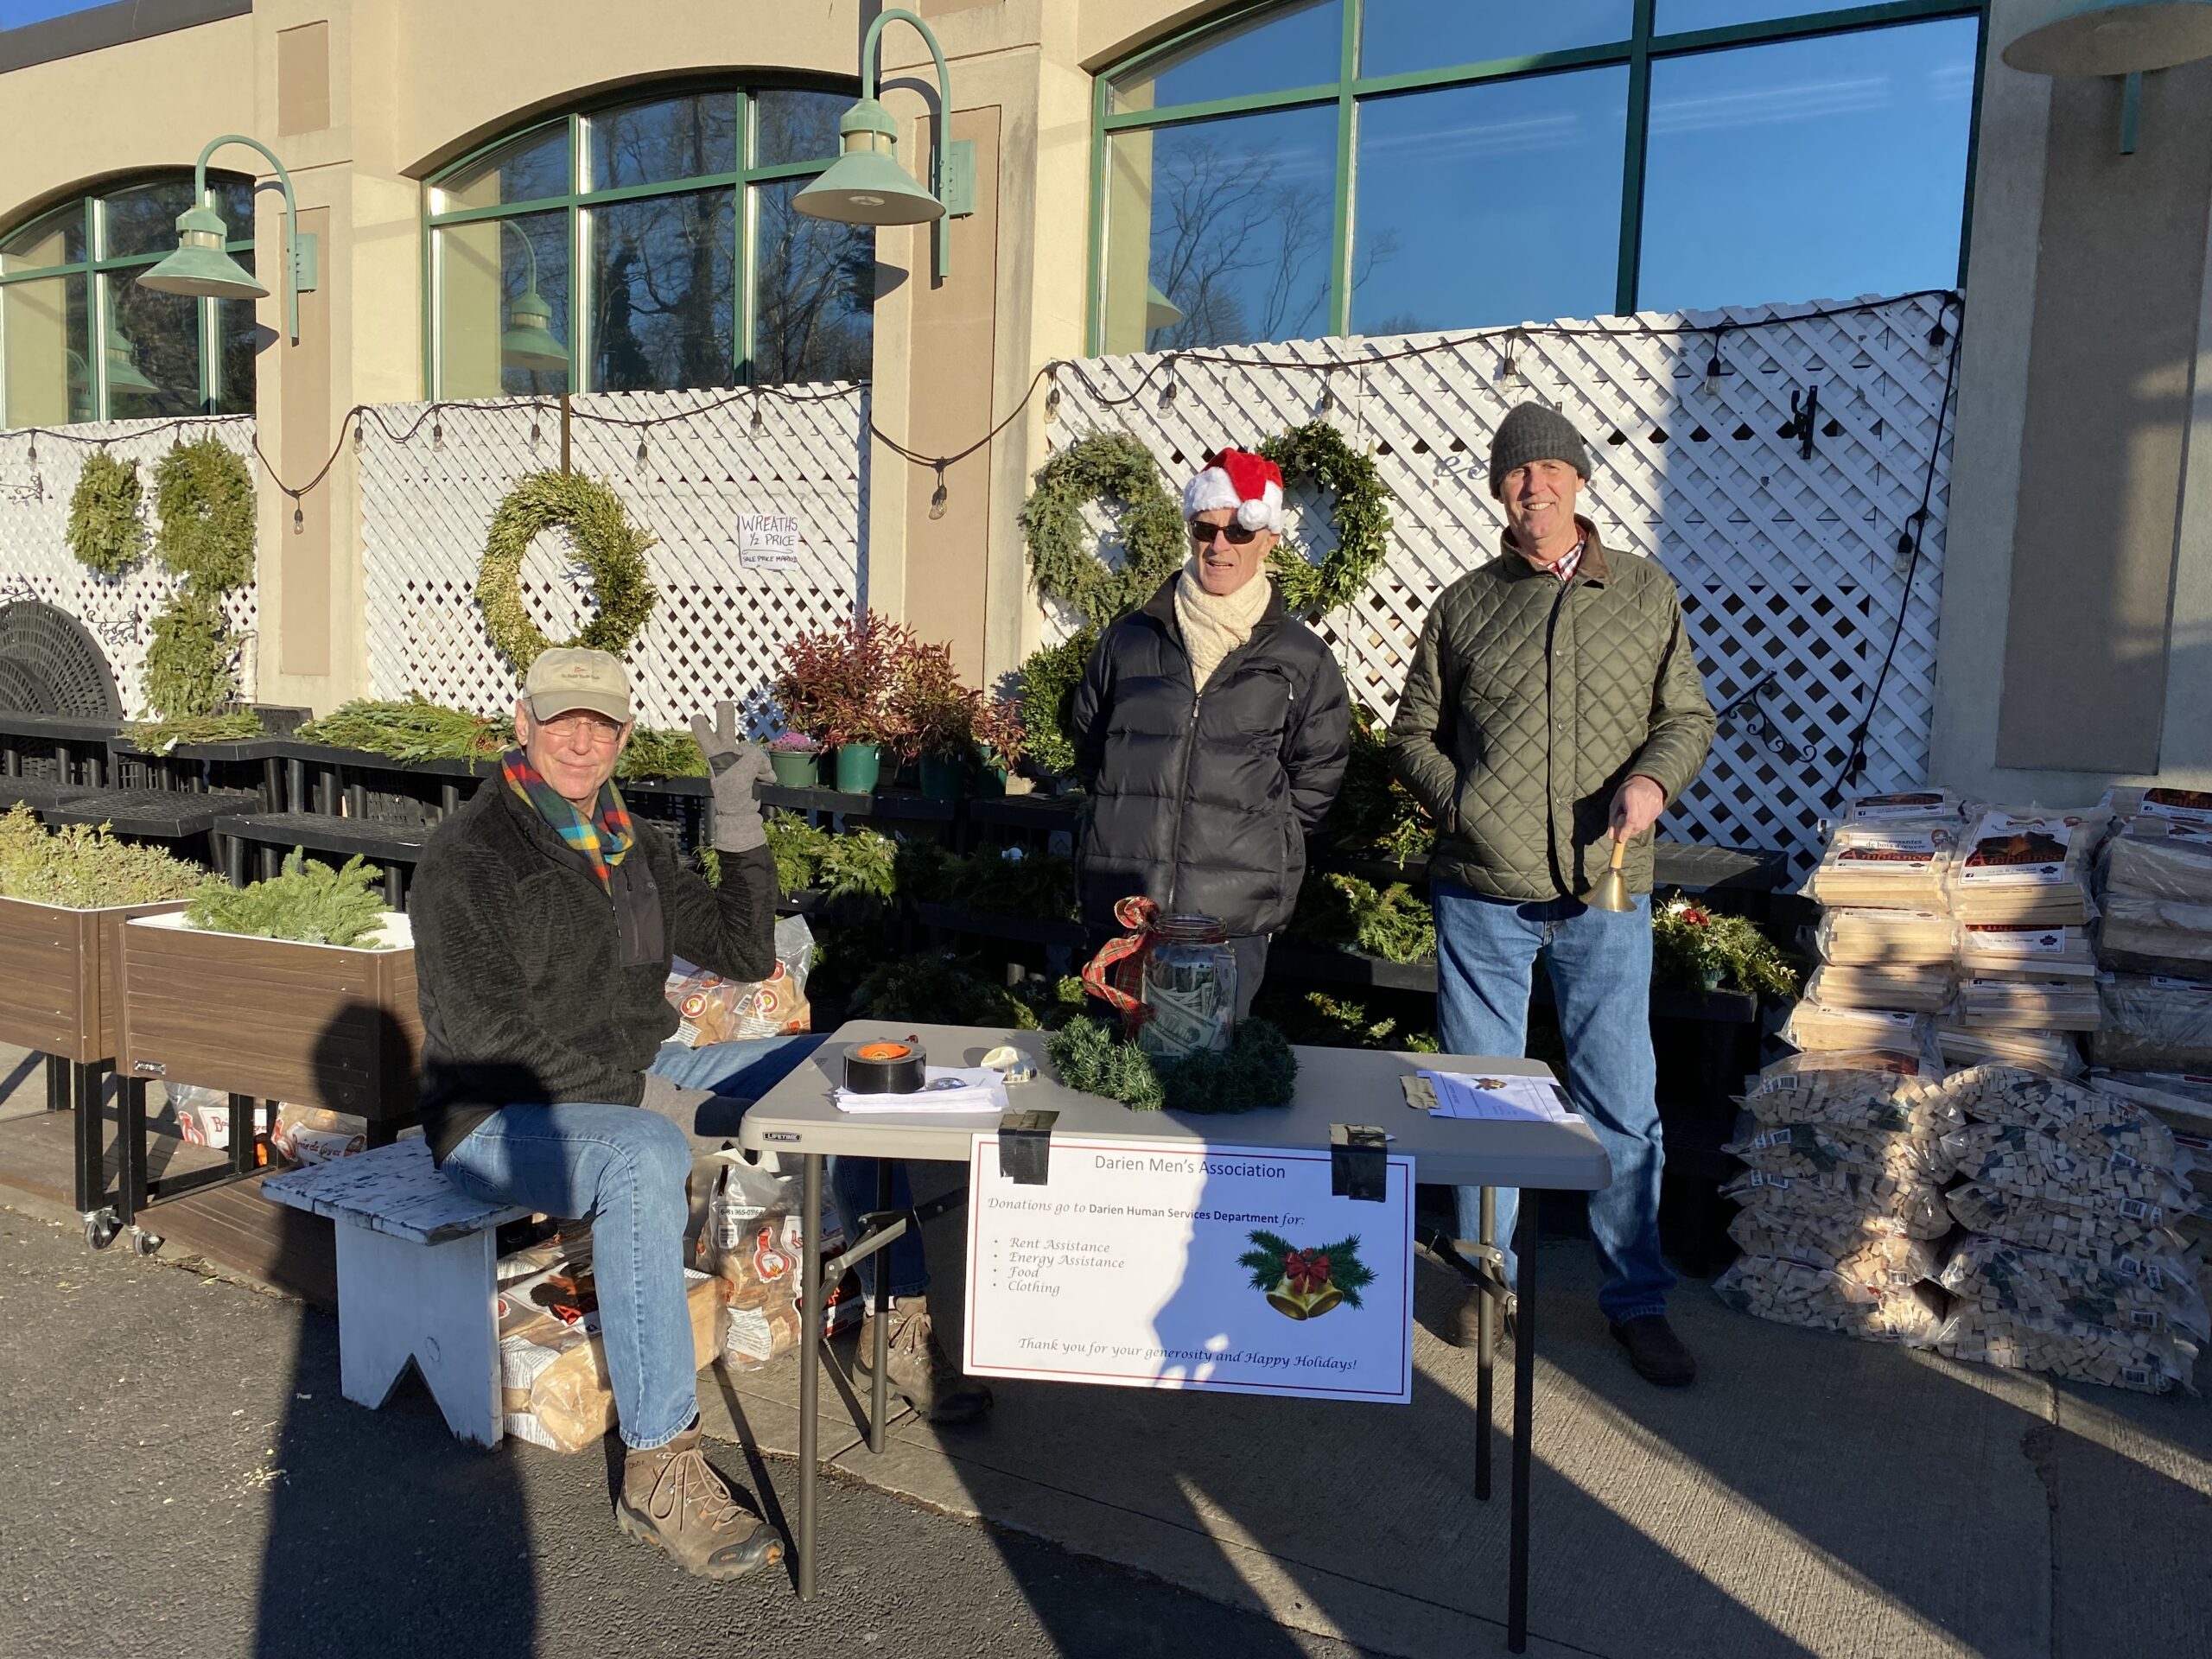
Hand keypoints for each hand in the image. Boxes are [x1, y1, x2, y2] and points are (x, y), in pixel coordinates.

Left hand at [691, 701, 771, 853]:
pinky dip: (767, 770)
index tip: (697, 717)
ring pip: (753, 750)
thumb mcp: (740, 777)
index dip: (704, 729)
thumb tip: (757, 758)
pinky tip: (767, 778)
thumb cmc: (734, 798)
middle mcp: (726, 756)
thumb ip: (750, 760)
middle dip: (725, 717)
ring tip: (761, 777)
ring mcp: (739, 762)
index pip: (707, 740)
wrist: (743, 816)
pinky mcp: (751, 769)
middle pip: (726, 732)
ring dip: (761, 763)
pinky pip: (762, 762)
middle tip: (723, 704)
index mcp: (717, 758)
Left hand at [1609, 774, 1665, 843]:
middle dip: (1629, 831)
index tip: (1620, 840)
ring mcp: (1655, 806)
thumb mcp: (1616, 802)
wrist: (1648, 781)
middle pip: (1638, 826)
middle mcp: (1646, 802)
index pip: (1631, 819)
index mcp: (1632, 797)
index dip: (1625, 831)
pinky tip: (1640, 815)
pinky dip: (1642, 823)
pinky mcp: (1660, 810)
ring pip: (1644, 826)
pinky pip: (1649, 822)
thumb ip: (1613, 819)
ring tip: (1631, 819)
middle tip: (1623, 828)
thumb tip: (1611, 837)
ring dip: (1635, 828)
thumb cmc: (1628, 791)